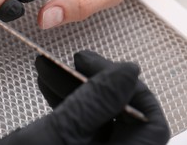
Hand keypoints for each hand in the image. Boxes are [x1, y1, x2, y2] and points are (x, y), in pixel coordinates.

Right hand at [0, 50, 169, 144]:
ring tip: (49, 67)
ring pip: (95, 116)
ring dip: (73, 88)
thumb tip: (126, 72)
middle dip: (94, 82)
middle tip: (75, 60)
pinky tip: (47, 84)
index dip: (131, 88)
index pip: (148, 122)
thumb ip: (95, 102)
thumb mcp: (59, 134)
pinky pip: (77, 123)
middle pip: (120, 115)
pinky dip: (63, 101)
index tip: (104, 66)